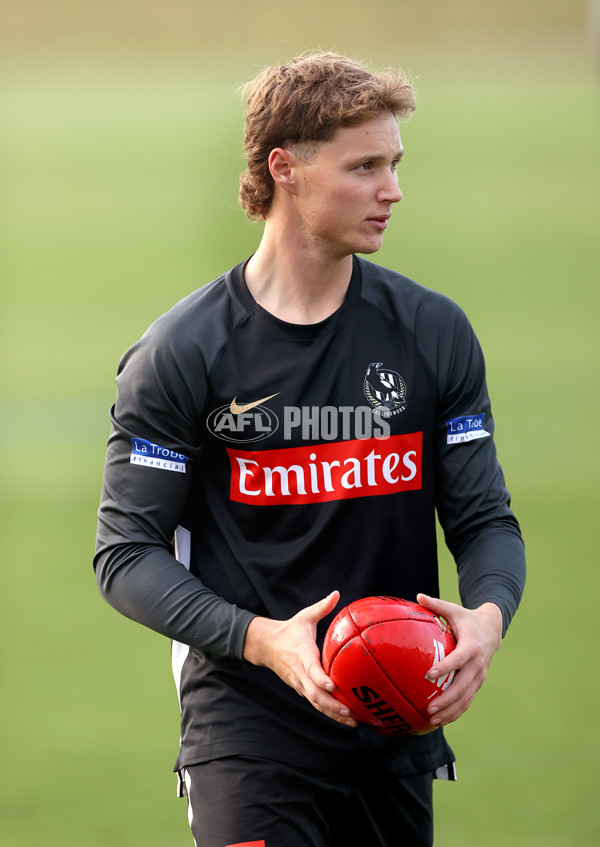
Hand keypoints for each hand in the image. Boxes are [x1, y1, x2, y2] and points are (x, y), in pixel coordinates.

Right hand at [243, 591, 357, 727]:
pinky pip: (316, 704)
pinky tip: (345, 719)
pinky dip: (329, 713)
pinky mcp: (301, 689)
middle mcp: (300, 673)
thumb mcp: (305, 616)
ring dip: (333, 713)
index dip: (320, 679)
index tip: (333, 685)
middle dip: (332, 704)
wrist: (266, 645)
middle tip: (350, 710)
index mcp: (302, 654)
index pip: (310, 669)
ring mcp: (300, 684)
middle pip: (314, 693)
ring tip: (353, 721)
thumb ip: (322, 607)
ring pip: (316, 703)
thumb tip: (336, 593)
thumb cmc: (290, 630)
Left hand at [416, 593, 502, 728]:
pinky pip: (467, 701)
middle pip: (462, 686)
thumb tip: (418, 596)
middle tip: (428, 708)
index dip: (445, 668)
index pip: (458, 659)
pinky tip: (440, 720)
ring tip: (432, 720)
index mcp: (472, 646)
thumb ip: (436, 604)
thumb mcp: (454, 609)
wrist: (493, 629)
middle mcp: (478, 665)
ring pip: (466, 699)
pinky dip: (455, 712)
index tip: (429, 675)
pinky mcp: (477, 683)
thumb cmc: (467, 619)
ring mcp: (479, 677)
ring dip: (450, 711)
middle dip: (446, 700)